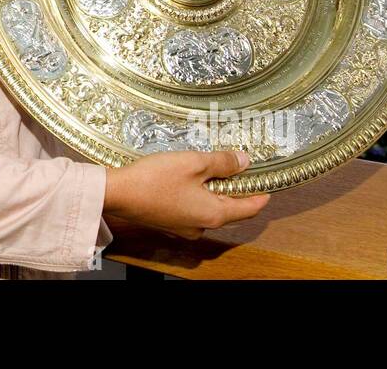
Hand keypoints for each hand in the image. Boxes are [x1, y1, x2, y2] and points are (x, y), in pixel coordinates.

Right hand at [103, 149, 269, 239]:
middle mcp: (202, 225)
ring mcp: (185, 227)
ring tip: (212, 167)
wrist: (118, 194)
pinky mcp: (170, 222)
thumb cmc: (155, 179)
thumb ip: (222, 162)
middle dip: (237, 189)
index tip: (269, 182)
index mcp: (214, 214)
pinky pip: (193, 209)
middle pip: (230, 209)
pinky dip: (198, 194)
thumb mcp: (194, 163)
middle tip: (240, 167)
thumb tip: (244, 161)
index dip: (261, 193)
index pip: (250, 208)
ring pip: (210, 208)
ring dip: (215, 190)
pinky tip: (190, 178)